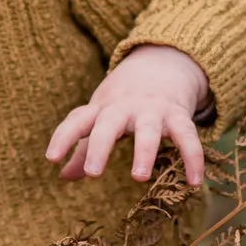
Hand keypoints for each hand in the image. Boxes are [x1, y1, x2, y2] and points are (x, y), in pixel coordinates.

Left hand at [46, 44, 209, 188]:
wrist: (162, 62)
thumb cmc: (123, 100)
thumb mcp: (101, 118)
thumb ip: (84, 148)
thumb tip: (63, 177)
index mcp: (101, 109)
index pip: (77, 121)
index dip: (63, 138)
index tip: (51, 159)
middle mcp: (124, 108)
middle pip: (109, 125)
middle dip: (100, 147)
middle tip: (92, 173)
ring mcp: (152, 110)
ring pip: (148, 130)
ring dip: (144, 152)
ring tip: (139, 177)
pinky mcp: (178, 115)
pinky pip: (187, 136)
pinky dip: (193, 158)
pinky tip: (195, 182)